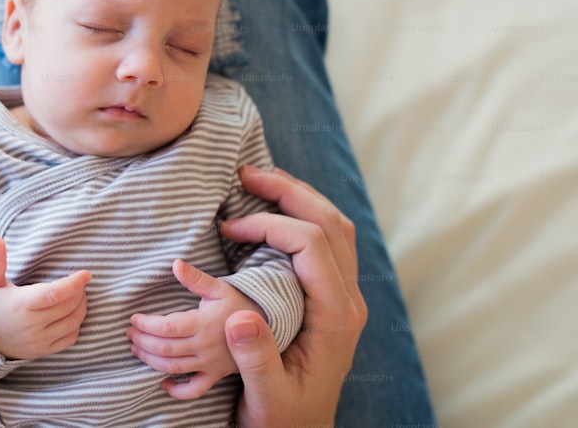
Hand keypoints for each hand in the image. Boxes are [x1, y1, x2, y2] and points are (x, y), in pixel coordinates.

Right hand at [0, 234, 91, 359]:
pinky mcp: (41, 351)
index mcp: (20, 305)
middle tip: (79, 281)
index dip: (74, 283)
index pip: (54, 294)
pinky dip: (76, 325)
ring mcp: (37, 341)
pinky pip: (69, 339)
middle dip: (80, 292)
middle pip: (68, 307)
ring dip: (81, 307)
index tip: (86, 273)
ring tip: (78, 294)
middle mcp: (31, 326)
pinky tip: (72, 313)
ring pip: (72, 323)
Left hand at [127, 259, 261, 398]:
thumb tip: (176, 263)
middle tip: (129, 333)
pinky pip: (195, 389)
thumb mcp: (218, 287)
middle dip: (142, 341)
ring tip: (136, 350)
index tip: (133, 318)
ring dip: (151, 361)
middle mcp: (204, 346)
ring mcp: (210, 363)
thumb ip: (195, 278)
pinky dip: (177, 391)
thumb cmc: (237, 303)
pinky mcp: (215, 375)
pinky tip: (162, 384)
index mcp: (203, 323)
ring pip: (174, 367)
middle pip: (165, 348)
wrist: (264, 325)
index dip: (146, 324)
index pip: (167, 327)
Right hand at [222, 166, 367, 427]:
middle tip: (245, 174)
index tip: (230, 229)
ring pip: (335, 227)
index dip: (270, 225)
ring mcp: (344, 298)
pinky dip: (303, 217)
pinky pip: (329, 243)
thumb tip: (241, 315)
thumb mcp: (266, 398)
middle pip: (331, 223)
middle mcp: (347, 302)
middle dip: (289, 191)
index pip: (312, 246)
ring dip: (300, 197)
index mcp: (335, 319)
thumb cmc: (282, 420)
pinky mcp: (333, 300)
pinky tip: (273, 213)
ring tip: (259, 182)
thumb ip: (256, 360)